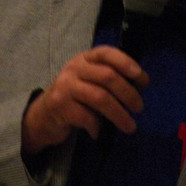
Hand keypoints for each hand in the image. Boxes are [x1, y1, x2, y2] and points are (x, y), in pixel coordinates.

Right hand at [21, 46, 148, 153]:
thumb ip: (110, 79)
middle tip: (139, 108)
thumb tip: (141, 83)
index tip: (142, 78)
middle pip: (107, 76)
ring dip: (119, 114)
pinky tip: (99, 133)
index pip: (105, 52)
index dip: (125, 62)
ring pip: (100, 98)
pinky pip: (86, 117)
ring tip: (130, 126)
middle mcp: (73, 68)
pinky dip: (97, 127)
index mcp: (84, 59)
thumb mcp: (89, 81)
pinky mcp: (59, 106)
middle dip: (128, 93)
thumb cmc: (74, 98)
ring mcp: (65, 86)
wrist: (43, 116)